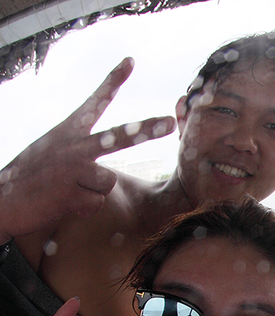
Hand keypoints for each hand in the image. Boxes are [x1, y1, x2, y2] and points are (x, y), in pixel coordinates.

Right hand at [0, 58, 175, 241]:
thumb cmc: (32, 177)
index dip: (113, 80)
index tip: (131, 61)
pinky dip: (84, 209)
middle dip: (148, 130)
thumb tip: (108, 174)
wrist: (3, 199)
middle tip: (171, 123)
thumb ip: (81, 153)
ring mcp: (73, 167)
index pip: (95, 102)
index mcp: (68, 131)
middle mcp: (73, 145)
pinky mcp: (71, 191)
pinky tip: (63, 203)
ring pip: (109, 181)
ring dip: (93, 193)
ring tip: (68, 191)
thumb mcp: (54, 154)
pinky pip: (96, 203)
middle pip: (120, 136)